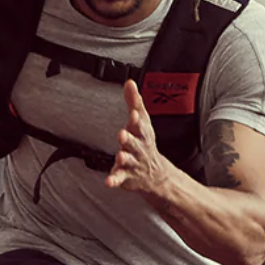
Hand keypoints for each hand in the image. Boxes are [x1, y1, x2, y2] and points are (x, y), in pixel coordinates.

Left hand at [106, 80, 170, 195]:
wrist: (156, 174)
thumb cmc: (145, 142)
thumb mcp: (142, 121)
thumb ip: (134, 102)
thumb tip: (129, 82)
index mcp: (142, 134)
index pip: (140, 124)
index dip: (137, 119)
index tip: (133, 112)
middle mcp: (139, 148)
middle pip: (134, 143)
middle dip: (128, 138)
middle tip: (122, 134)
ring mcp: (133, 163)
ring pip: (127, 160)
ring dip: (123, 157)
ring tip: (119, 156)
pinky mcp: (125, 176)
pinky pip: (119, 178)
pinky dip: (114, 180)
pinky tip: (108, 181)